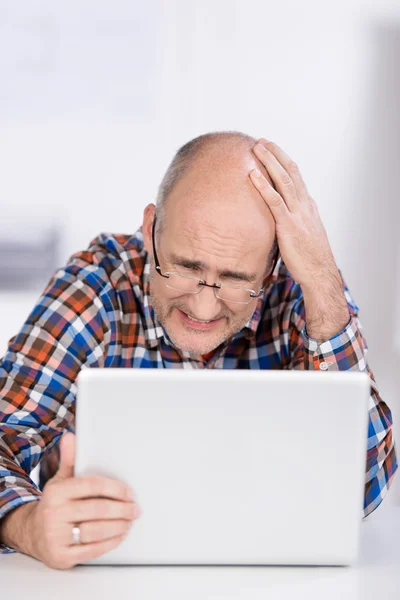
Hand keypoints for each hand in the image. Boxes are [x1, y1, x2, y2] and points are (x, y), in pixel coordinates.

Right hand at [28, 432, 140, 569]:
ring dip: (119, 526)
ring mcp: (56, 536)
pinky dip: (110, 542)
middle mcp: (54, 513)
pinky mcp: (61, 556)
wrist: (31, 533)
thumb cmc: (54, 504)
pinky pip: (91, 550)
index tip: (130, 493)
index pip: (92, 485)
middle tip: (136, 509)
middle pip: (97, 509)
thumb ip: (69, 460)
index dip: (115, 488)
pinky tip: (120, 535)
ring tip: (130, 521)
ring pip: (96, 530)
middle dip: (122, 509)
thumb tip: (71, 437)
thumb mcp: (59, 481)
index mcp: (56, 492)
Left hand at [250, 139, 338, 288]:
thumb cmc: (310, 259)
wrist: (320, 273)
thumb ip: (293, 223)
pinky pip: (274, 201)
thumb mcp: (303, 235)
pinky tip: (252, 174)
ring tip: (257, 148)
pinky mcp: (288, 226)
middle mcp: (304, 205)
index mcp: (308, 206)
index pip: (296, 177)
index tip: (272, 150)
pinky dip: (263, 186)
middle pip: (290, 172)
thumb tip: (279, 220)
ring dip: (269, 161)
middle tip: (262, 141)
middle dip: (276, 154)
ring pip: (283, 180)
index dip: (284, 162)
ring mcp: (298, 214)